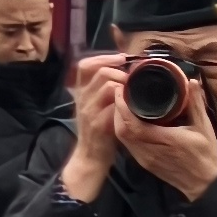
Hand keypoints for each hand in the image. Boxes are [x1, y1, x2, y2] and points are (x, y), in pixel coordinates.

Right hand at [59, 56, 128, 200]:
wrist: (89, 158)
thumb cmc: (97, 131)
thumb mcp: (95, 106)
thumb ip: (103, 89)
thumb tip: (124, 72)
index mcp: (81, 92)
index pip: (85, 65)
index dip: (104, 57)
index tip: (122, 58)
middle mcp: (82, 99)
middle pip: (100, 72)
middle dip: (121, 71)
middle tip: (133, 77)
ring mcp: (89, 112)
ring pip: (108, 86)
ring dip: (125, 86)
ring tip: (135, 90)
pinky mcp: (99, 125)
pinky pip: (114, 106)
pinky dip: (126, 102)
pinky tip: (134, 105)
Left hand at [114, 64, 216, 199]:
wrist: (203, 184)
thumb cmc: (205, 154)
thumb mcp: (205, 127)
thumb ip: (196, 104)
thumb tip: (191, 81)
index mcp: (165, 140)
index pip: (133, 124)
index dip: (123, 106)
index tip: (123, 88)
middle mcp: (150, 151)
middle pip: (121, 130)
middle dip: (117, 109)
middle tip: (121, 91)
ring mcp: (144, 158)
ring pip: (121, 138)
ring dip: (118, 119)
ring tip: (123, 102)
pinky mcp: (143, 162)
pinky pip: (127, 144)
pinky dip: (123, 129)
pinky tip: (128, 119)